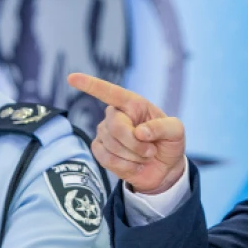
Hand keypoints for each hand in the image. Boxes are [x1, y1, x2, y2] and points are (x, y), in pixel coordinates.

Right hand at [68, 73, 185, 193]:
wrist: (164, 169)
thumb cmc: (169, 143)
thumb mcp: (176, 132)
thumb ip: (162, 127)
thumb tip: (139, 132)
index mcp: (132, 103)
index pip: (109, 92)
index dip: (89, 84)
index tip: (71, 78)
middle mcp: (115, 115)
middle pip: (116, 127)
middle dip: (136, 144)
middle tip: (151, 151)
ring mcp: (105, 132)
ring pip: (111, 146)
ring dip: (133, 156)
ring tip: (144, 156)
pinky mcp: (100, 150)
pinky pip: (106, 158)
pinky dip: (125, 166)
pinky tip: (134, 165)